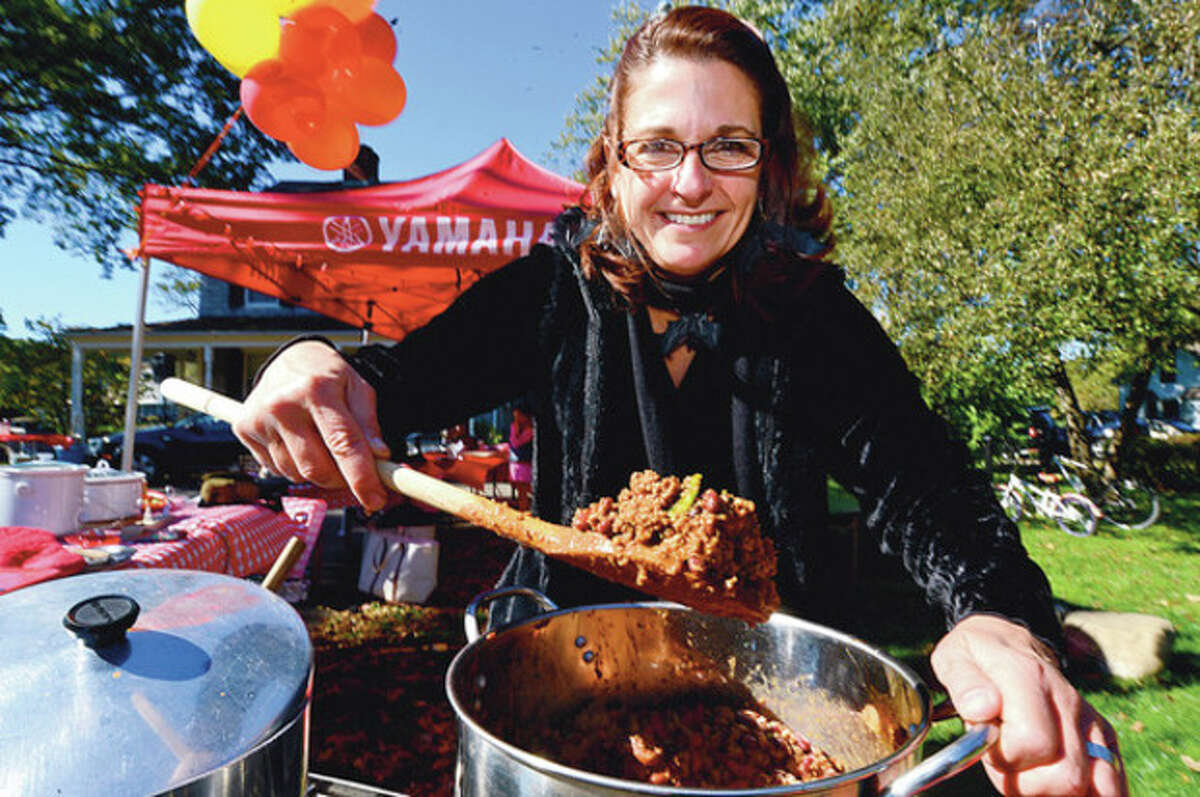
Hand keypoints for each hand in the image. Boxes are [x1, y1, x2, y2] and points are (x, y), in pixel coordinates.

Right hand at [235, 341, 390, 511]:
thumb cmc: (326, 375)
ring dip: (317, 471)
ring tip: (321, 444)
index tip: (375, 499)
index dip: (362, 478)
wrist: (289, 359)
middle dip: (341, 479)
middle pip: (317, 468)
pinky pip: (276, 469)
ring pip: (296, 474)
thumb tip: (379, 456)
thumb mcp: (357, 387)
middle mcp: (284, 405)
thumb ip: (369, 423)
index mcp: (317, 390)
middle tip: (351, 469)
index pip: (343, 444)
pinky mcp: (244, 429)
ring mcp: (260, 419)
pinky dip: (294, 465)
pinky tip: (300, 442)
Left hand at [931, 614, 1127, 795]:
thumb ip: (964, 683)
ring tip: (1027, 767)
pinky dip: (1092, 793)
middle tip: (1005, 762)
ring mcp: (1088, 719)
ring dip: (1053, 788)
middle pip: (1066, 775)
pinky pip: (1111, 780)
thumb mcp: (954, 658)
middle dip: (1028, 783)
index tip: (988, 745)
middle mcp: (1067, 700)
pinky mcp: (1102, 734)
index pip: (1033, 743)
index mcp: (1030, 679)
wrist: (1007, 642)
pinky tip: (1064, 788)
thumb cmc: (977, 657)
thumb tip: (981, 708)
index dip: (1005, 758)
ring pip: (1092, 782)